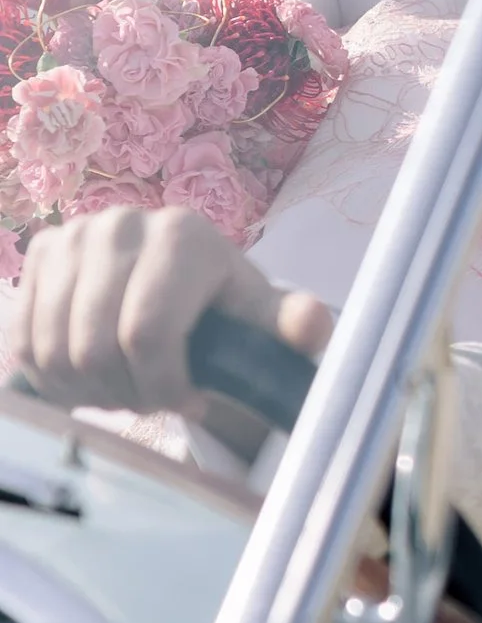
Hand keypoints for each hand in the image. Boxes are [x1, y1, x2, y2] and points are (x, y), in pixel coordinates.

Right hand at [9, 205, 331, 455]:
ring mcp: (74, 234)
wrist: (185, 287)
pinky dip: (50, 376)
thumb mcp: (263, 320)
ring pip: (52, 349)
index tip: (188, 399)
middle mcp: (122, 223)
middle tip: (151, 397)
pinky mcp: (41, 253)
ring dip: (86, 389)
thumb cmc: (226, 310)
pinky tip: (87, 376)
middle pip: (95, 347)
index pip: (147, 335)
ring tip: (123, 387)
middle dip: (125, 392)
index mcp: (184, 236)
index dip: (161, 386)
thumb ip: (291, 326)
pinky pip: (23, 341)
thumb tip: (312, 325)